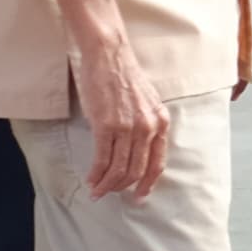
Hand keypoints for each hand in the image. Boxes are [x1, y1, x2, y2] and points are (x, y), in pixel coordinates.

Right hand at [66, 17, 172, 200]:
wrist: (108, 54)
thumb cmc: (123, 75)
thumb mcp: (146, 102)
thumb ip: (146, 125)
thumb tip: (136, 150)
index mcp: (160, 122)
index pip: (157, 163)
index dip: (147, 183)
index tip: (139, 196)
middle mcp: (148, 127)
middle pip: (137, 170)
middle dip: (122, 187)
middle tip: (110, 194)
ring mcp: (128, 127)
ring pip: (119, 169)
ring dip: (107, 185)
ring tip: (97, 190)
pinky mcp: (106, 125)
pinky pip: (102, 159)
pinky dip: (96, 173)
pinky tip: (91, 178)